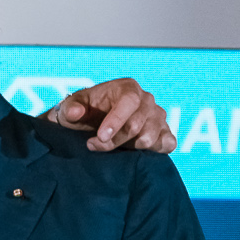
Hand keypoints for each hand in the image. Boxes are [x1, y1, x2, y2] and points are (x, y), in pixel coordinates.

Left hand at [49, 78, 173, 153]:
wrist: (94, 119)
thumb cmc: (84, 110)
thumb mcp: (72, 106)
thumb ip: (71, 108)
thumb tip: (74, 112)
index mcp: (128, 88)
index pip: (129, 102)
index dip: (116, 121)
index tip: (101, 137)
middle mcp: (147, 100)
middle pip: (136, 126)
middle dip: (112, 141)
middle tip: (92, 145)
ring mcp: (158, 116)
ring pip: (150, 139)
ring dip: (126, 149)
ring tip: (108, 146)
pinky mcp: (164, 131)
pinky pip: (168, 143)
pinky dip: (154, 150)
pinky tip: (134, 151)